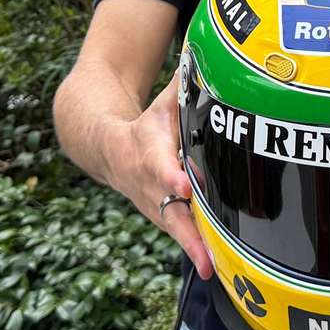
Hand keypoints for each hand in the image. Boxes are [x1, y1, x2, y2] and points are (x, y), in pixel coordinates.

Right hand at [104, 71, 212, 278]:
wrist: (108, 153)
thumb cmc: (146, 127)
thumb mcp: (161, 105)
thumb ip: (186, 87)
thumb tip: (209, 57)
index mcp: (151, 155)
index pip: (162, 166)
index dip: (172, 176)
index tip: (183, 185)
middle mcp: (152, 187)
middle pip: (172, 212)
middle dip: (189, 234)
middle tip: (205, 257)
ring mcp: (157, 208)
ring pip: (179, 232)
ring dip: (196, 251)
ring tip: (216, 270)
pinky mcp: (166, 221)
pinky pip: (185, 238)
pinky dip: (200, 254)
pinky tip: (221, 271)